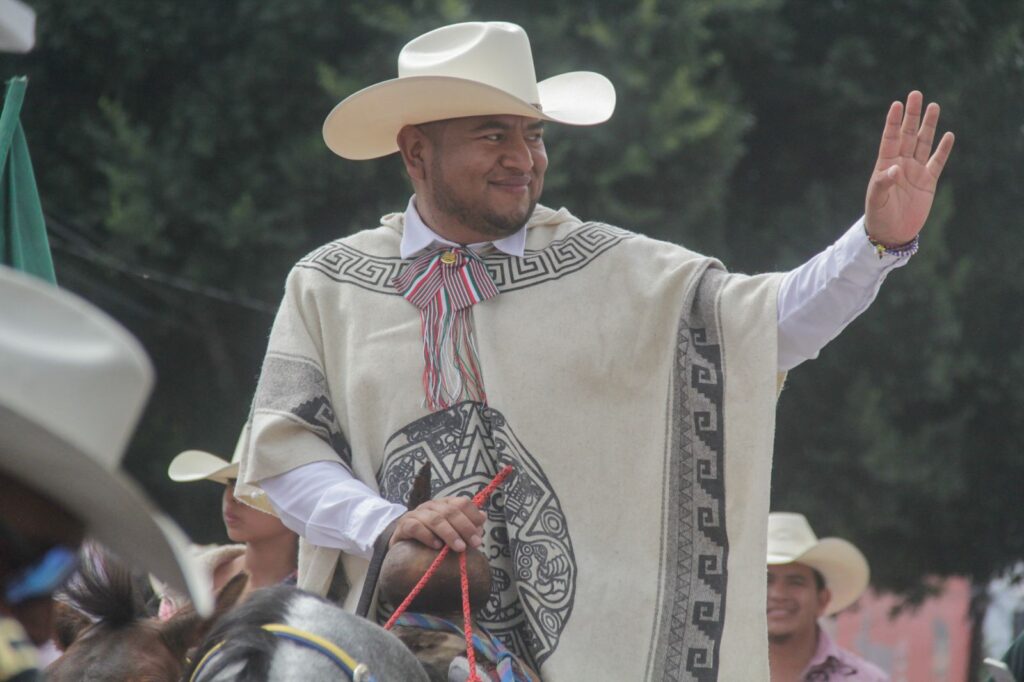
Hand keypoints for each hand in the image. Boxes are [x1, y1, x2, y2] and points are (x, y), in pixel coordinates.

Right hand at [389, 495, 484, 551]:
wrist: (403, 544)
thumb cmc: (431, 538)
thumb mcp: (451, 531)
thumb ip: (467, 525)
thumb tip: (483, 517)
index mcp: (445, 504)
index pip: (462, 503)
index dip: (473, 516)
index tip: (480, 533)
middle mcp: (431, 506)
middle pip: (450, 511)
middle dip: (465, 527)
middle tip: (475, 543)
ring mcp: (416, 514)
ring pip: (435, 519)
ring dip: (450, 533)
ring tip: (460, 547)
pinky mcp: (404, 526)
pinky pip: (415, 527)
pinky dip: (427, 536)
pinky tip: (436, 546)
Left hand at [865, 90, 954, 246]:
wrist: (892, 233)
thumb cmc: (879, 216)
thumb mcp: (876, 200)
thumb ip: (883, 183)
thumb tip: (895, 168)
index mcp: (885, 165)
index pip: (890, 139)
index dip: (893, 122)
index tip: (897, 104)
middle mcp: (901, 164)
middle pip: (908, 135)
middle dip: (912, 116)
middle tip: (916, 94)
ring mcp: (915, 171)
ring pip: (923, 143)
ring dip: (928, 126)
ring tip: (934, 106)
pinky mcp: (928, 181)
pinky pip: (937, 161)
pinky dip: (943, 149)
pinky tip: (948, 135)